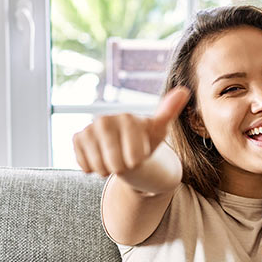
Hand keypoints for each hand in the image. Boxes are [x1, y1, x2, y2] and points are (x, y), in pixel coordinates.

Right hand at [72, 86, 190, 176]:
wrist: (124, 146)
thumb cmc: (144, 140)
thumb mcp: (159, 130)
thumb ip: (169, 112)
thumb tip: (184, 91)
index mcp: (127, 119)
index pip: (134, 157)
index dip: (138, 161)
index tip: (140, 154)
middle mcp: (104, 120)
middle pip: (116, 163)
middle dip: (123, 167)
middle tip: (126, 158)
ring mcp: (89, 129)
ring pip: (99, 166)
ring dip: (108, 169)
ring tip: (114, 159)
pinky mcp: (77, 138)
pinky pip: (85, 166)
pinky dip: (93, 169)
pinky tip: (100, 158)